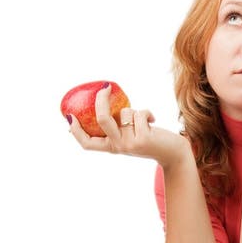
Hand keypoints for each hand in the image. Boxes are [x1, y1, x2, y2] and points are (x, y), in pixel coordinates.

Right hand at [67, 83, 190, 167]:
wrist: (172, 154)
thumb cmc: (150, 140)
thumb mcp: (130, 135)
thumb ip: (117, 127)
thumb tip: (102, 109)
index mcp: (111, 147)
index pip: (87, 143)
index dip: (75, 130)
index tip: (68, 116)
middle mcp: (118, 147)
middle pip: (101, 120)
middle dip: (101, 101)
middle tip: (104, 88)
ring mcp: (129, 144)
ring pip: (125, 113)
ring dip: (135, 110)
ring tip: (144, 121)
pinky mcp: (143, 139)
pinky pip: (139, 114)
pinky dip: (147, 113)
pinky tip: (153, 122)